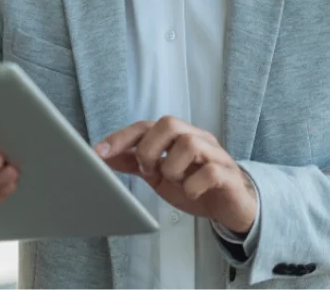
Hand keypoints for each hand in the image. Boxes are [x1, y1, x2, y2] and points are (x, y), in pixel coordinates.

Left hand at [95, 117, 256, 233]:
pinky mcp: (228, 174)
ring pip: (189, 143)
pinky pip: (209, 171)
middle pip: (169, 123)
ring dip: (173, 168)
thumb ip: (136, 163)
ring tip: (175, 182)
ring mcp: (214, 153)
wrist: (231, 205)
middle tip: (149, 171)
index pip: (146, 126)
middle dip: (150, 149)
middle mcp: (197, 138)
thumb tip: (105, 156)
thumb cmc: (194, 184)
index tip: (99, 152)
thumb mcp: (160, 176)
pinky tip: (192, 192)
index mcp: (178, 136)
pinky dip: (193, 186)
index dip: (122, 137)